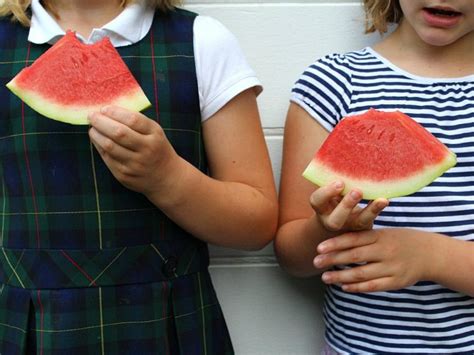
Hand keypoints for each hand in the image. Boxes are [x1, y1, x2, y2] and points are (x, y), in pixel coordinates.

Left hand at [87, 106, 179, 194]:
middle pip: (119, 133)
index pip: (133, 120)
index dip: (115, 112)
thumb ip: (136, 121)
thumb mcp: (155, 132)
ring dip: (96, 134)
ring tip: (93, 128)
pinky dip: (99, 146)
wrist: (166, 177)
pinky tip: (97, 140)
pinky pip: (107, 158)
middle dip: (101, 122)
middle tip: (92, 116)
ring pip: (109, 146)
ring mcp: (135, 164)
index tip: (104, 108)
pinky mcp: (124, 175)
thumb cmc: (156, 148)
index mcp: (155, 135)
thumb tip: (108, 110)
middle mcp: (147, 150)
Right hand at [310, 181, 387, 233]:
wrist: (340, 220)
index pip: (317, 201)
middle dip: (347, 205)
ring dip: (370, 210)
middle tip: (357, 191)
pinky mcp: (364, 226)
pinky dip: (378, 209)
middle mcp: (333, 218)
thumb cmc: (333, 195)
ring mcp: (350, 225)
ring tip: (381, 199)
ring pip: (359, 222)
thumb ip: (331, 174)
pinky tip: (385, 199)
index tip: (339, 182)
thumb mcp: (328, 188)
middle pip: (336, 219)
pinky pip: (372, 220)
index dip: (326, 193)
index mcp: (321, 206)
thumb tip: (338, 144)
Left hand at [314, 228, 438, 291]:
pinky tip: (344, 286)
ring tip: (325, 277)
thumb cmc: (400, 240)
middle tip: (315, 262)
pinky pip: (373, 286)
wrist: (430, 253)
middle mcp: (385, 251)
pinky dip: (357, 287)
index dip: (335, 243)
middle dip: (333, 260)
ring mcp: (391, 267)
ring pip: (361, 274)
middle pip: (354, 256)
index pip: (354, 239)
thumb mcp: (383, 233)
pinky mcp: (396, 282)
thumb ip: (363, 237)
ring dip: (340, 276)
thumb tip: (335, 241)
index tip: (318, 248)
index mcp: (380, 236)